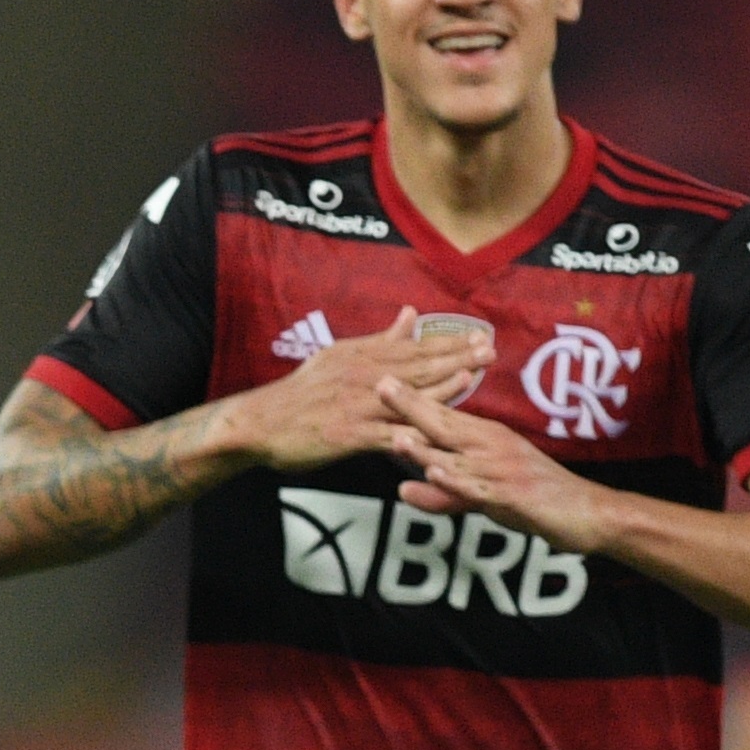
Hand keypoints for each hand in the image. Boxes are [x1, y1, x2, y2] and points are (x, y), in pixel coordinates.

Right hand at [219, 323, 489, 473]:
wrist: (261, 422)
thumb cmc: (301, 393)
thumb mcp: (339, 356)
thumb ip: (380, 339)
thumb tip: (411, 315)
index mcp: (363, 357)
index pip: (414, 348)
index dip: (449, 343)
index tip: (480, 337)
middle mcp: (363, 376)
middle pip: (417, 366)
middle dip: (455, 359)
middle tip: (488, 352)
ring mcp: (357, 405)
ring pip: (406, 395)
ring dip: (440, 387)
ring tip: (471, 378)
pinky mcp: (349, 434)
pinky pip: (387, 434)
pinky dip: (411, 434)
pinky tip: (433, 434)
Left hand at [378, 370, 607, 546]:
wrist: (587, 513)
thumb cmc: (535, 498)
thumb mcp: (483, 496)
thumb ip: (443, 493)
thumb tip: (401, 492)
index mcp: (487, 438)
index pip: (443, 414)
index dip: (413, 398)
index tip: (382, 378)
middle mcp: (492, 446)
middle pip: (445, 424)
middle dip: (412, 405)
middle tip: (379, 384)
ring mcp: (501, 470)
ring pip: (457, 456)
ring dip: (426, 446)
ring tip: (396, 434)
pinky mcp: (511, 495)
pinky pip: (478, 488)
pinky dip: (456, 481)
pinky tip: (435, 473)